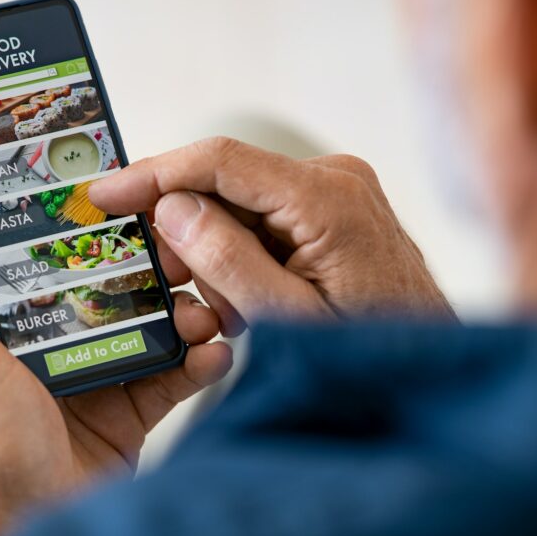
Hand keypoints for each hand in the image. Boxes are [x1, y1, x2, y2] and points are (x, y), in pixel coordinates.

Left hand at [0, 198, 231, 535]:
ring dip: (180, 312)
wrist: (30, 526)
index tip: (112, 196)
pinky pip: (169, 377)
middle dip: (147, 267)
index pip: (43, 259)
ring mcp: (93, 377)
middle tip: (178, 251)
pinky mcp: (127, 412)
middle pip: (107, 287)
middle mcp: (51, 346)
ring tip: (202, 307)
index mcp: (6, 326)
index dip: (77, 226)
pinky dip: (196, 362)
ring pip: (146, 327)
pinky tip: (212, 350)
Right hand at [89, 137, 453, 333]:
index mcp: (327, 198)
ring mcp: (336, 190)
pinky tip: (246, 299)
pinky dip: (240, 254)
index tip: (103, 193)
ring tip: (229, 311)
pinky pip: (262, 217)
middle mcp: (333, 178)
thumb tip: (170, 208)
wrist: (433, 374)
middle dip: (185, 230)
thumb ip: (225, 260)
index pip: (219, 161)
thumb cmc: (369, 356)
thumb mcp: (286, 319)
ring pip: (238, 203)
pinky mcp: (332, 208)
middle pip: (224, 183)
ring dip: (215, 251)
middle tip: (168, 285)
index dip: (153, 173)